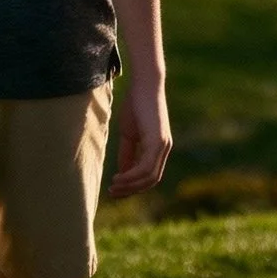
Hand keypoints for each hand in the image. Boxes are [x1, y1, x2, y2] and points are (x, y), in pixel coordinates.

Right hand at [107, 81, 171, 197]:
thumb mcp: (129, 133)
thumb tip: (123, 173)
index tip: (116, 189)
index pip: (149, 175)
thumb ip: (128, 153)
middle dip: (131, 189)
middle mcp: (164, 149)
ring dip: (130, 185)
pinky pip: (146, 166)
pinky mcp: (158, 141)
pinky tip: (119, 177)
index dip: (133, 185)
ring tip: (113, 187)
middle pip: (150, 180)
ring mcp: (163, 146)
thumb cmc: (135, 104)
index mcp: (158, 147)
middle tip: (112, 193)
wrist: (144, 84)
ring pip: (149, 176)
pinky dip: (132, 175)